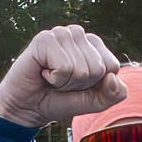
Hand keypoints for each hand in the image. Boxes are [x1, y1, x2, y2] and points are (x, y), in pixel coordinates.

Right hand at [0, 27, 125, 132]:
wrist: (28, 107)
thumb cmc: (60, 99)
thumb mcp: (93, 102)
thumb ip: (112, 94)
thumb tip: (113, 78)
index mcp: (93, 44)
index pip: (112, 66)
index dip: (95, 84)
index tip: (77, 84)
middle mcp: (79, 34)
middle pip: (98, 68)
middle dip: (80, 84)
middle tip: (61, 82)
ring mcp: (61, 33)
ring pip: (81, 69)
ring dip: (66, 82)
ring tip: (52, 77)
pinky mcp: (44, 39)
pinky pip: (65, 67)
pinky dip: (55, 78)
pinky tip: (43, 72)